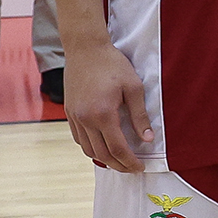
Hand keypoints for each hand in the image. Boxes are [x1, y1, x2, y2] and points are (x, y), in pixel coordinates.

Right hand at [65, 43, 154, 171]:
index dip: (130, 162)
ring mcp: (74, 116)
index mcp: (103, 114)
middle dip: (118, 165)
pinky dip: (90, 147)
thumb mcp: (134, 87)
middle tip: (132, 169)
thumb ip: (140, 116)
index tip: (140, 168)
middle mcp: (85, 119)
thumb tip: (148, 139)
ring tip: (119, 161)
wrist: (85, 48)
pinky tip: (102, 146)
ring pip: (88, 149)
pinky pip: (78, 138)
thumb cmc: (113, 64)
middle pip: (102, 154)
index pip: (118, 149)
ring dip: (104, 159)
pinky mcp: (69, 112)